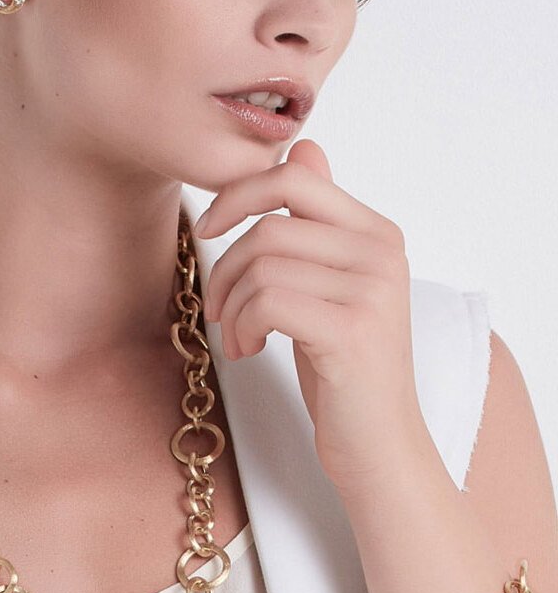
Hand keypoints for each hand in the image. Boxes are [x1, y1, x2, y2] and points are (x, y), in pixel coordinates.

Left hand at [194, 139, 429, 496]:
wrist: (379, 445)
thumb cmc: (345, 368)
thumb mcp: (329, 286)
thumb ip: (320, 220)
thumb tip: (306, 147)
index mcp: (377, 233)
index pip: (295, 177)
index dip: (239, 194)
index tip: (210, 229)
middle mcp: (382, 252)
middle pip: (269, 227)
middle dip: (227, 269)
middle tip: (222, 311)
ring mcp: (372, 289)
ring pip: (262, 266)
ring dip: (231, 306)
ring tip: (239, 339)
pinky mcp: (352, 329)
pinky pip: (267, 300)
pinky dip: (243, 326)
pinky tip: (250, 350)